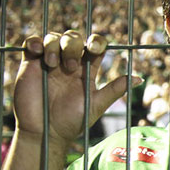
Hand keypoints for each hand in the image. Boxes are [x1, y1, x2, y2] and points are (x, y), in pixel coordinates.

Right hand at [15, 30, 138, 144]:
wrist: (44, 132)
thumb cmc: (71, 122)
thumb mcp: (96, 105)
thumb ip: (114, 89)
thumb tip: (139, 78)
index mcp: (86, 70)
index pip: (94, 46)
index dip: (96, 41)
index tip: (95, 48)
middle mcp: (68, 63)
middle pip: (73, 38)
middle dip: (73, 45)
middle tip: (70, 66)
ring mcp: (49, 62)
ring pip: (54, 38)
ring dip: (54, 44)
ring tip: (52, 64)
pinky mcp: (30, 64)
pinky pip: (31, 43)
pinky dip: (35, 42)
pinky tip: (38, 51)